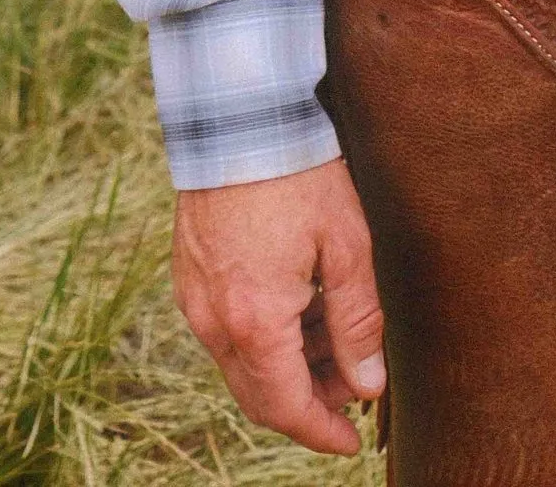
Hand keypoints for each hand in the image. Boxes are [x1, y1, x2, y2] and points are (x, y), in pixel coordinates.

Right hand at [174, 158, 386, 455]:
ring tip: (335, 337)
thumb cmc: (299, 174)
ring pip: (243, 364)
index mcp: (255, 322)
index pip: (287, 408)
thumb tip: (367, 386)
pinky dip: (263, 338)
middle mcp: (214, 322)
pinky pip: (226, 331)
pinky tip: (300, 308)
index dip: (322, 431)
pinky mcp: (189, 276)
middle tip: (352, 384)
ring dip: (288, 366)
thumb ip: (358, 323)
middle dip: (309, 400)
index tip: (351, 440)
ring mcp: (195, 299)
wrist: (239, 115)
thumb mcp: (347, 246)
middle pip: (261, 394)